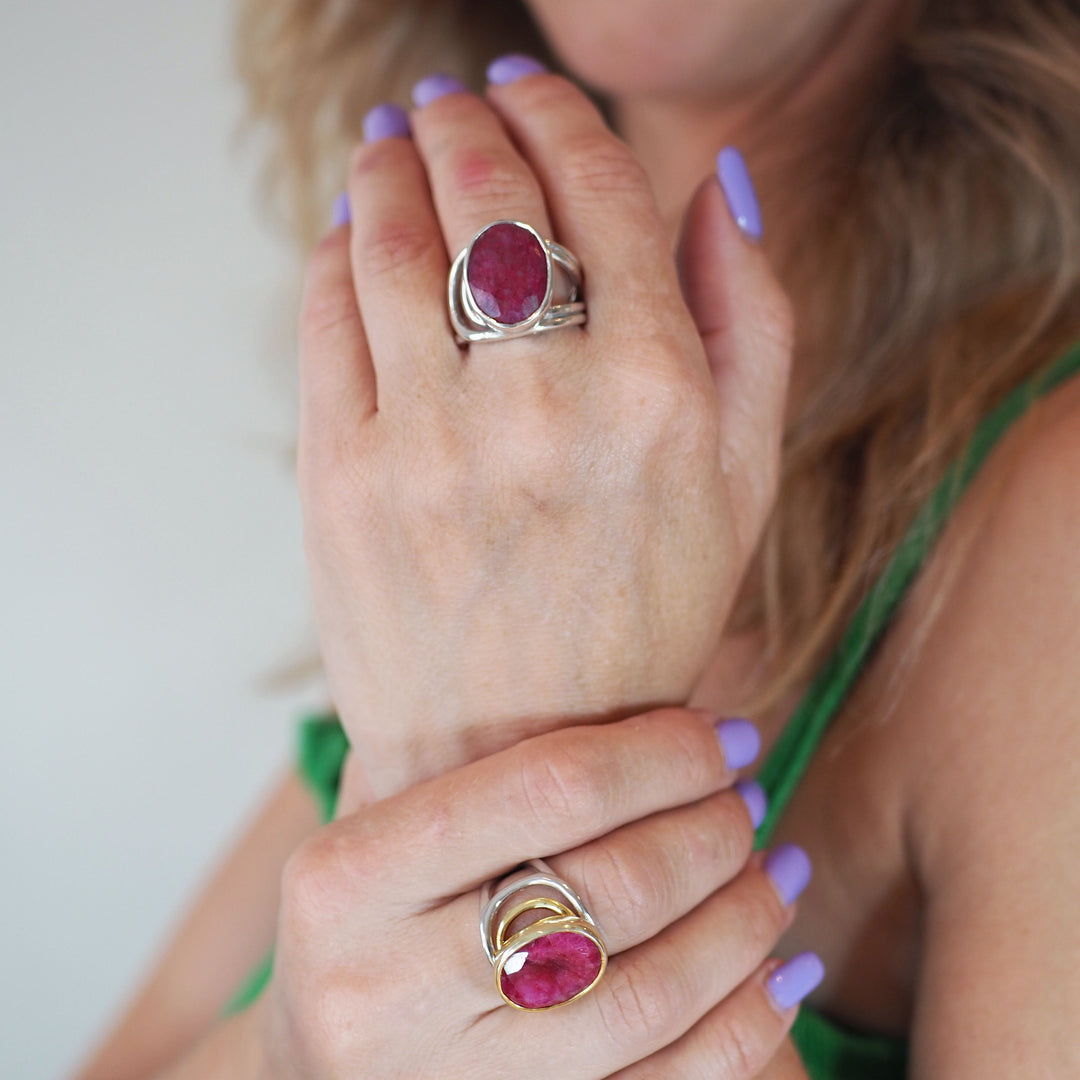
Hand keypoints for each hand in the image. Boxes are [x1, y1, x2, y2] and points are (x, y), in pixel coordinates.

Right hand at [255, 709, 808, 1078]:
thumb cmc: (356, 925)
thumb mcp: (366, 828)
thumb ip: (454, 762)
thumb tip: (626, 686)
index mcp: (348, 879)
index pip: (550, 787)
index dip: (664, 753)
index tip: (726, 734)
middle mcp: (389, 986)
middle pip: (615, 890)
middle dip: (713, 830)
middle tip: (749, 796)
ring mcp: (455, 1078)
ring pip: (653, 994)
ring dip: (745, 919)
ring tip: (779, 867)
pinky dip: (749, 1023)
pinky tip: (784, 969)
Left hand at [298, 68, 792, 793]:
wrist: (521, 754)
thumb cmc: (644, 615)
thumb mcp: (747, 481)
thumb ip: (754, 321)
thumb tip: (720, 181)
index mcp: (658, 393)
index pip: (598, 190)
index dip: (558, 114)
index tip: (531, 86)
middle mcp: (542, 405)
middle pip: (485, 192)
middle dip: (465, 118)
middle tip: (452, 98)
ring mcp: (429, 442)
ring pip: (387, 237)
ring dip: (386, 163)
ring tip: (391, 138)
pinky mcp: (343, 479)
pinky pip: (326, 319)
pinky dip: (332, 251)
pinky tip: (347, 230)